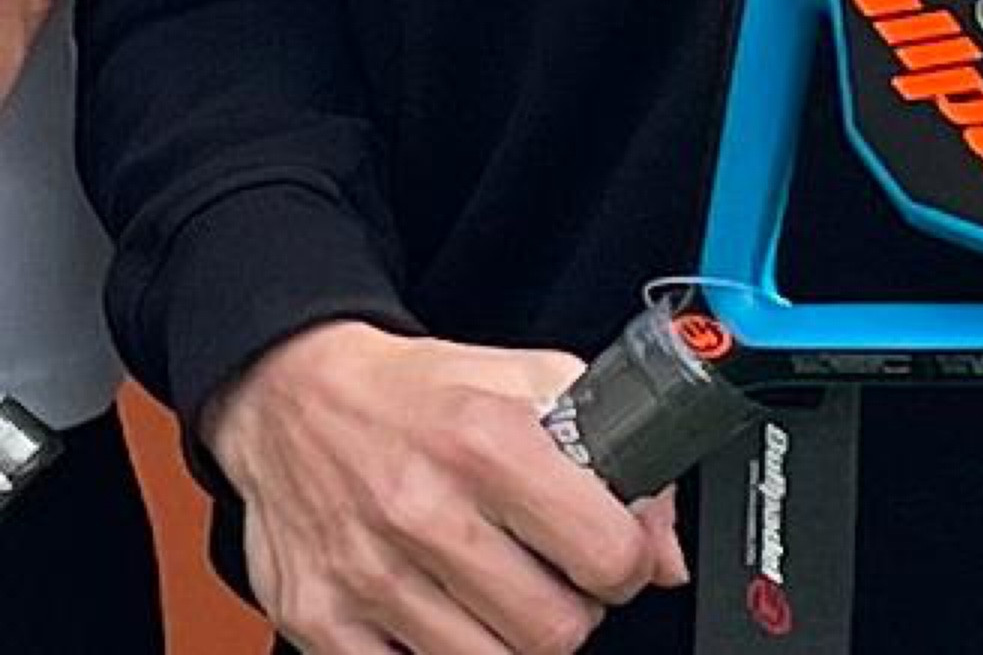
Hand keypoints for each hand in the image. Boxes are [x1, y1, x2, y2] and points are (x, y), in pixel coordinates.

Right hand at [205, 319, 687, 652]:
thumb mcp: (523, 380)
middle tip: (554, 579)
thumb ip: (611, 449)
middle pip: (554, 633)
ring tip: (497, 593)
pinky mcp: (323, 622)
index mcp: (483, 439)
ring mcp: (369, 573)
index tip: (613, 555)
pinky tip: (441, 612)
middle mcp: (422, 507)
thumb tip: (665, 553)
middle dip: (571, 612)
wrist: (292, 397)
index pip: (605, 553)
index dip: (626, 561)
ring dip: (509, 641)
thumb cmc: (416, 395)